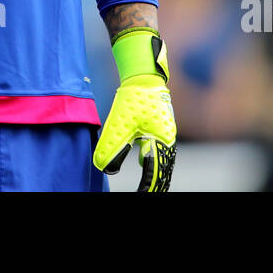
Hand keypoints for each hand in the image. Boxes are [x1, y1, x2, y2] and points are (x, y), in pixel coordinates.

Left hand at [93, 27, 176, 191]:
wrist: (144, 77)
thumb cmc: (134, 100)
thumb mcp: (119, 125)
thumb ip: (112, 147)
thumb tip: (104, 167)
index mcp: (162, 142)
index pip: (155, 173)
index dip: (147, 187)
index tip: (139, 194)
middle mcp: (168, 141)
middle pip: (163, 171)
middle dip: (154, 184)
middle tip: (144, 193)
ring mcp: (167, 135)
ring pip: (163, 162)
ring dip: (155, 175)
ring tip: (148, 187)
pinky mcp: (162, 129)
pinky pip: (160, 151)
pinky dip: (154, 162)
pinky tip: (145, 164)